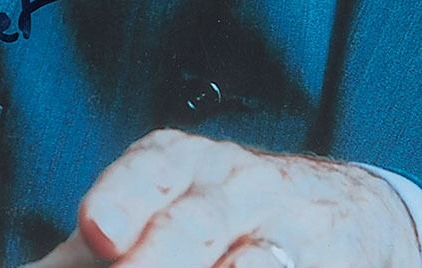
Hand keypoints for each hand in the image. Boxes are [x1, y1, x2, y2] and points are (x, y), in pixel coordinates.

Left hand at [24, 129, 420, 267]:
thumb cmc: (215, 209)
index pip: (149, 171)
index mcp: (180, 163)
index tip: (98, 231)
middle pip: (194, 224)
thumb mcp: (154, 207)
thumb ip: (84, 252)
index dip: (123, 200)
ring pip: (251, 259)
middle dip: (160, 256)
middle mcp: (233, 183)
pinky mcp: (322, 259)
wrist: (337, 205)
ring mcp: (283, 223)